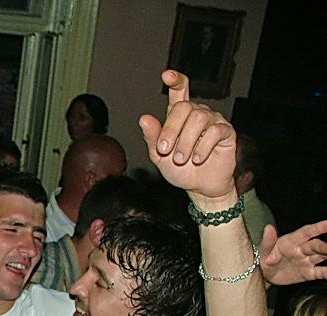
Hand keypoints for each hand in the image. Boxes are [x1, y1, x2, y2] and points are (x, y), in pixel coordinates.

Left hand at [139, 70, 236, 203]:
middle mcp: (197, 113)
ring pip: (199, 118)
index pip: (180, 90)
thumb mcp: (159, 156)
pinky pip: (215, 131)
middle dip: (171, 129)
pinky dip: (202, 147)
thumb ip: (152, 137)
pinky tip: (197, 159)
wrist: (199, 186)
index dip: (175, 80)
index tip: (167, 75)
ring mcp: (213, 120)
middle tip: (164, 150)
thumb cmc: (179, 169)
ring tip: (181, 158)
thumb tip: (144, 118)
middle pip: (184, 106)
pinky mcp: (226, 132)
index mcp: (179, 116)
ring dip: (186, 141)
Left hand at [260, 221, 326, 284]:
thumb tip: (268, 228)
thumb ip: (267, 241)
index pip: (306, 232)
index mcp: (290, 241)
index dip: (318, 227)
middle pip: (317, 245)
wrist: (263, 276)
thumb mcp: (262, 251)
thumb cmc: (262, 259)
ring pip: (322, 256)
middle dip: (325, 246)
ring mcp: (306, 261)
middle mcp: (301, 250)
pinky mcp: (308, 273)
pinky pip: (321, 272)